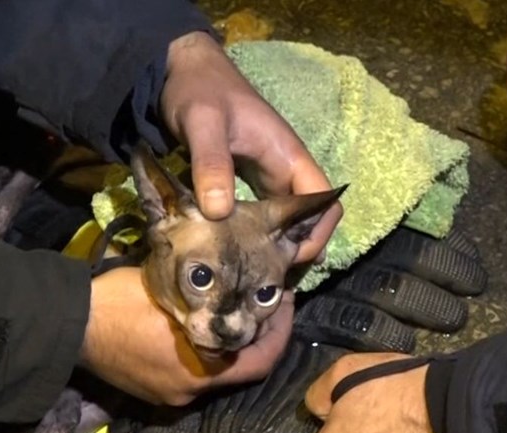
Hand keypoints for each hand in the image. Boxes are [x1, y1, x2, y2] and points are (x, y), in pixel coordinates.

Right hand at [79, 267, 293, 405]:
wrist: (66, 324)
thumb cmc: (120, 301)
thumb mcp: (173, 290)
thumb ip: (209, 300)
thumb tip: (240, 286)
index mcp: (201, 369)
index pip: (262, 360)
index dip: (280, 331)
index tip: (283, 300)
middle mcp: (191, 391)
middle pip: (239, 369)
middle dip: (255, 337)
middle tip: (261, 304)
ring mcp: (168, 395)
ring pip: (214, 372)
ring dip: (226, 347)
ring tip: (227, 313)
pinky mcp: (150, 392)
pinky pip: (187, 375)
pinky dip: (199, 355)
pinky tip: (192, 330)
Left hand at [158, 31, 341, 264]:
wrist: (181, 72)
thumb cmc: (199, 91)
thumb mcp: (202, 124)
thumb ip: (211, 164)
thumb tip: (219, 213)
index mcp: (288, 157)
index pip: (325, 203)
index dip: (317, 234)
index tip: (290, 262)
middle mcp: (282, 172)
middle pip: (306, 222)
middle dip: (293, 255)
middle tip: (264, 286)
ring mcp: (263, 180)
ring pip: (281, 225)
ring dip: (272, 253)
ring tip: (250, 286)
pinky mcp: (243, 186)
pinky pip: (257, 220)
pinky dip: (251, 243)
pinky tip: (232, 263)